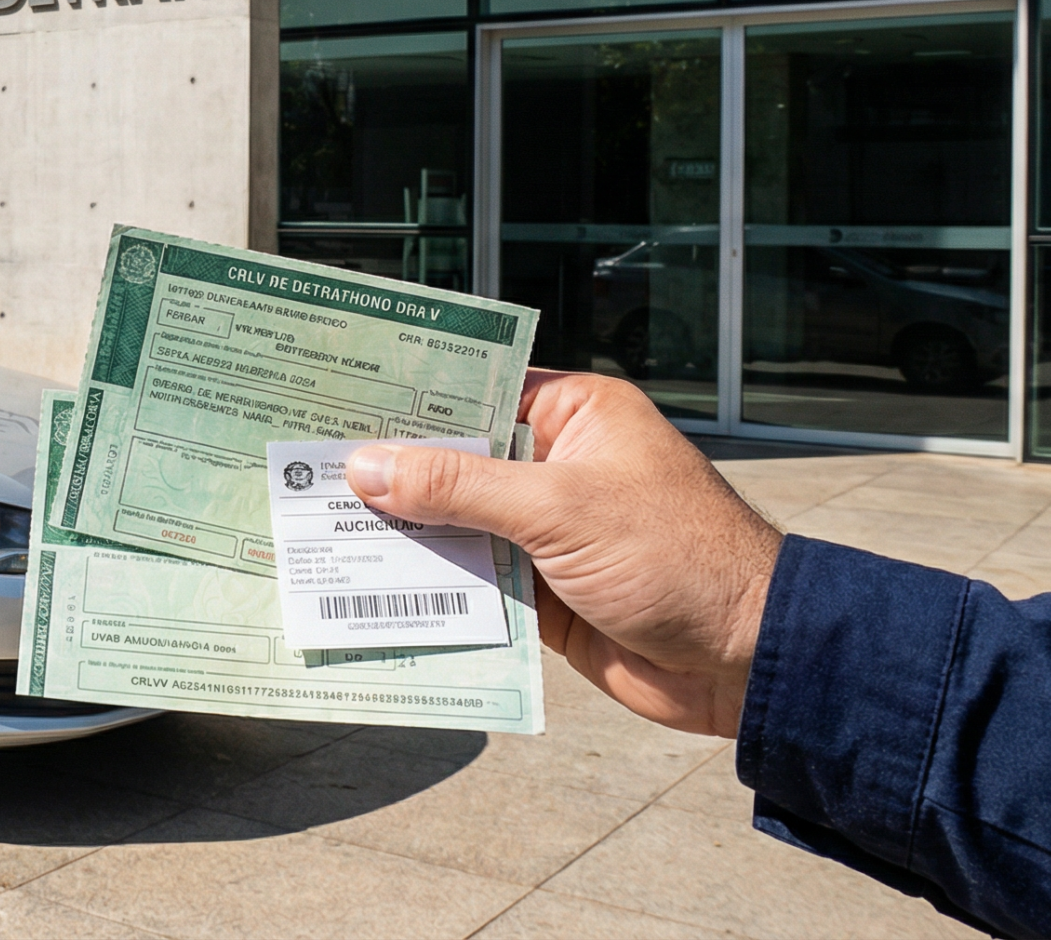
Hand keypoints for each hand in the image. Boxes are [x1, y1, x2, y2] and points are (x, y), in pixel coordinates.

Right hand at [347, 371, 782, 736]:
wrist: (745, 660)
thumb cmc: (677, 558)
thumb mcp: (560, 509)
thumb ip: (459, 488)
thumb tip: (368, 467)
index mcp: (576, 416)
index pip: (476, 391)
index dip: (409, 398)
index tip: (338, 400)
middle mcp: (558, 465)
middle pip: (456, 461)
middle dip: (391, 472)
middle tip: (305, 469)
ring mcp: (548, 530)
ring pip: (457, 524)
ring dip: (404, 534)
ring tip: (316, 528)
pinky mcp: (542, 591)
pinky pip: (471, 580)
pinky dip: (430, 586)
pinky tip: (368, 587)